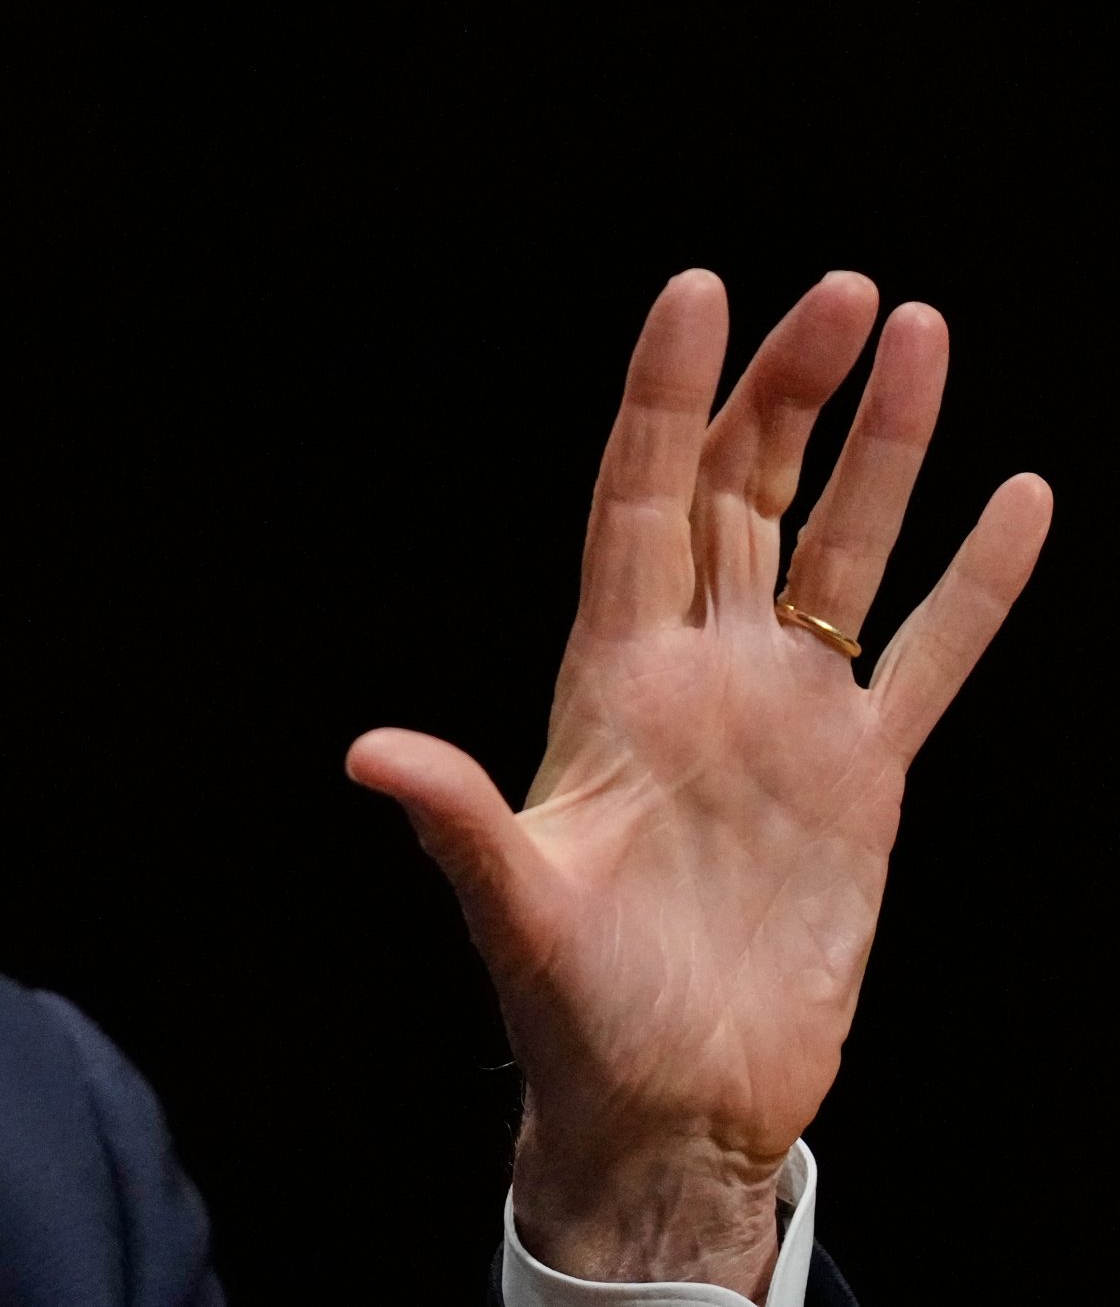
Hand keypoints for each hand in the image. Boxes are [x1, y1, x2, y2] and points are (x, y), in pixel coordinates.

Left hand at [348, 271, 1050, 1293]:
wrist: (673, 1099)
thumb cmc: (575, 1012)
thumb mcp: (517, 911)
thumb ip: (460, 824)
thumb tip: (370, 755)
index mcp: (610, 681)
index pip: (639, 501)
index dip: (664, 398)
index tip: (696, 293)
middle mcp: (698, 675)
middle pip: (742, 494)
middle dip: (785, 389)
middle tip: (840, 291)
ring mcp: (783, 717)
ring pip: (838, 547)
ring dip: (882, 448)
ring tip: (920, 333)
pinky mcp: (861, 776)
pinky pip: (930, 654)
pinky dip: (977, 581)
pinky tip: (1020, 497)